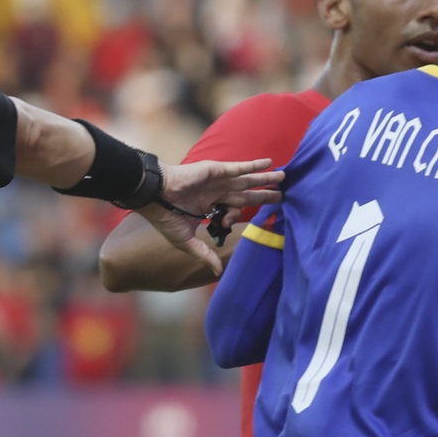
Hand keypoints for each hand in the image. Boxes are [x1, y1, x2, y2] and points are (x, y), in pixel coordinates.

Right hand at [150, 158, 283, 273]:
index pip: (232, 209)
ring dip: (265, 178)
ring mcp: (216, 180)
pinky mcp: (216, 170)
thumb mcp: (186, 241)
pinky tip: (269, 163)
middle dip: (263, 195)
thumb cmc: (165, 217)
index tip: (230, 221)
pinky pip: (239, 168)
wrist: (153, 197)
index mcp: (208, 206)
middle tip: (281, 196)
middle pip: (246, 194)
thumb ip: (204, 254)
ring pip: (246, 180)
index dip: (238, 216)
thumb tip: (218, 273)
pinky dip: (254, 165)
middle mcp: (215, 191)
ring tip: (283, 177)